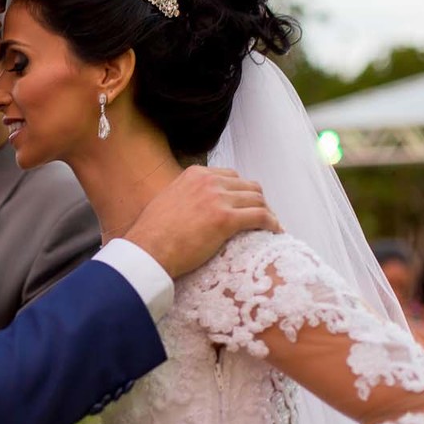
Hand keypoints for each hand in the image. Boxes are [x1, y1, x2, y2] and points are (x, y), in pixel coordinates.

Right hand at [124, 166, 278, 278]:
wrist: (148, 249)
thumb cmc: (153, 233)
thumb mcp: (168, 200)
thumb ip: (187, 195)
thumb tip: (196, 207)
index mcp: (195, 174)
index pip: (231, 177)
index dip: (242, 192)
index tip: (245, 205)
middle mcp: (208, 182)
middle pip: (248, 186)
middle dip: (257, 201)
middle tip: (260, 218)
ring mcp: (218, 199)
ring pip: (257, 200)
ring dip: (267, 213)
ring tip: (270, 226)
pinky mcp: (226, 219)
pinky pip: (260, 217)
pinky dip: (272, 224)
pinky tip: (275, 231)